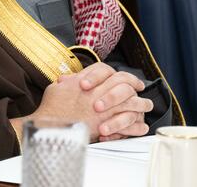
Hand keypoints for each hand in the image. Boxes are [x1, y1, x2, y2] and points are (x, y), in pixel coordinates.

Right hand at [11, 63, 152, 141]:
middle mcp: (96, 93)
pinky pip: (128, 124)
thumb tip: (69, 79)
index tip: (124, 76)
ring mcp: (102, 109)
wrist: (50, 127)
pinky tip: (142, 126)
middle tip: (140, 87)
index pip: (105, 70)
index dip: (114, 71)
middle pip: (121, 83)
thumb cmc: (50, 110)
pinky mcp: (105, 126)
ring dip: (140, 104)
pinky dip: (137, 126)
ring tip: (146, 105)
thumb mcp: (56, 89)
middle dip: (133, 84)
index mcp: (84, 82)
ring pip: (129, 102)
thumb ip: (67, 82)